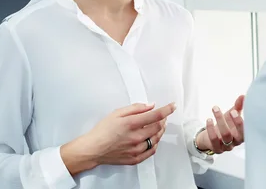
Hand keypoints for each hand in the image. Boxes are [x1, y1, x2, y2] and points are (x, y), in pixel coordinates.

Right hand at [61, 102, 175, 174]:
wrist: (93, 149)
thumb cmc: (102, 130)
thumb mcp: (117, 113)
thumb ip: (136, 108)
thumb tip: (150, 106)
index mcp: (131, 124)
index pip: (155, 115)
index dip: (167, 110)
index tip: (172, 106)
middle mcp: (135, 137)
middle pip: (158, 127)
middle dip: (163, 120)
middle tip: (162, 116)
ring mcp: (136, 149)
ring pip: (156, 139)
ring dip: (160, 131)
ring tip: (157, 126)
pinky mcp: (135, 158)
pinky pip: (151, 150)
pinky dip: (155, 143)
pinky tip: (152, 139)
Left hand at [196, 95, 244, 154]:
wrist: (210, 137)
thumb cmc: (225, 125)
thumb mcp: (231, 115)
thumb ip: (238, 106)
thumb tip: (243, 96)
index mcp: (242, 134)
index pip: (246, 131)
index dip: (242, 122)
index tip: (236, 111)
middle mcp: (236, 142)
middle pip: (238, 135)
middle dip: (236, 123)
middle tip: (231, 111)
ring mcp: (227, 147)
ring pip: (225, 135)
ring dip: (220, 120)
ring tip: (215, 108)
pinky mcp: (217, 149)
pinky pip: (214, 140)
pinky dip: (211, 129)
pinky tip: (209, 119)